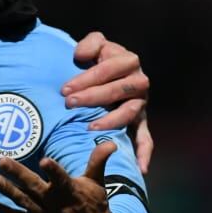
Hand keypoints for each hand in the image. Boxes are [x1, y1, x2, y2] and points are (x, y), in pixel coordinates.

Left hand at [0, 141, 114, 212]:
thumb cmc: (94, 207)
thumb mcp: (97, 184)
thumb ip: (98, 161)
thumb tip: (110, 141)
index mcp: (70, 191)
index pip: (61, 179)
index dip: (54, 171)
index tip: (44, 161)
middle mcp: (55, 204)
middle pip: (34, 186)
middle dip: (17, 174)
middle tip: (1, 161)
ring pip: (24, 202)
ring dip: (9, 191)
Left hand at [64, 32, 153, 173]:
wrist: (106, 71)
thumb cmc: (98, 59)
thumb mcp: (94, 45)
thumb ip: (91, 44)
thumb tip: (82, 56)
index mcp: (128, 60)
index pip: (107, 69)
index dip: (86, 78)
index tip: (65, 89)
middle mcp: (139, 82)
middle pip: (118, 90)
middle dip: (92, 97)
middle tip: (69, 103)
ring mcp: (141, 103)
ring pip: (130, 113)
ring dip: (111, 121)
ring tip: (90, 128)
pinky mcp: (140, 122)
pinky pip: (146, 138)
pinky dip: (144, 153)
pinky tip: (140, 168)